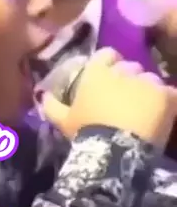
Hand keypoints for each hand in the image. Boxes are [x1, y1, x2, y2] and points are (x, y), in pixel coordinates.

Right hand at [41, 47, 176, 147]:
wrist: (114, 152)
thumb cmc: (86, 133)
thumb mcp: (63, 121)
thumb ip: (51, 105)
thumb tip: (42, 95)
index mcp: (97, 73)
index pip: (106, 54)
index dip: (109, 64)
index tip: (109, 79)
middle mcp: (122, 71)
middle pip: (130, 67)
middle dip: (129, 80)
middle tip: (126, 100)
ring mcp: (146, 82)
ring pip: (150, 79)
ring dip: (148, 91)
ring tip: (145, 110)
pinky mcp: (165, 95)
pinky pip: (169, 92)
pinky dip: (167, 101)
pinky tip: (161, 113)